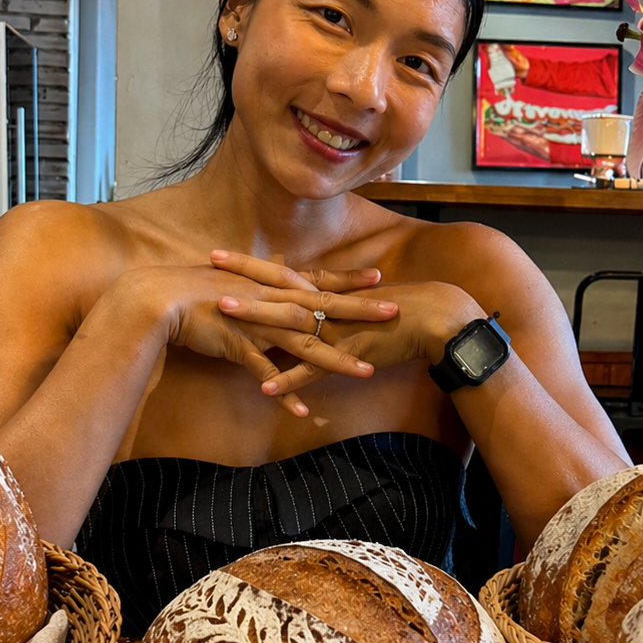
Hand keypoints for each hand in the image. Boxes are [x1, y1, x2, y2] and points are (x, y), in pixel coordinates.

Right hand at [127, 256, 399, 417]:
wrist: (161, 298)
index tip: (379, 279)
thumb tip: (274, 291)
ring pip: (305, 344)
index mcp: (271, 286)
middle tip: (395, 313)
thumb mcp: (235, 284)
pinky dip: (284, 392)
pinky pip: (267, 374)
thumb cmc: (195, 289)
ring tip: (366, 372)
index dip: (348, 281)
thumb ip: (259, 291)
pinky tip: (302, 410)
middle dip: (361, 312)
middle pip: (323, 308)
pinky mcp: (239, 347)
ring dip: (336, 360)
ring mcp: (258, 325)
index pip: (317, 281)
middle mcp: (271, 302)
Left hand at [212, 255, 480, 399]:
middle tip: (208, 266)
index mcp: (324, 293)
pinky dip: (289, 381)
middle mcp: (325, 306)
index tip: (218, 253)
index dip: (249, 263)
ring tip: (221, 316)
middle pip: (276, 288)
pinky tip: (264, 389)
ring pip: (287, 323)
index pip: (280, 272)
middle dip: (241, 278)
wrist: (434, 320)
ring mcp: (334, 330)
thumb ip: (331, 304)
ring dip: (254, 320)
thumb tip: (310, 302)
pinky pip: (312, 370)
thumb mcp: (358, 304)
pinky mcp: (346, 355)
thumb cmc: (400, 311)